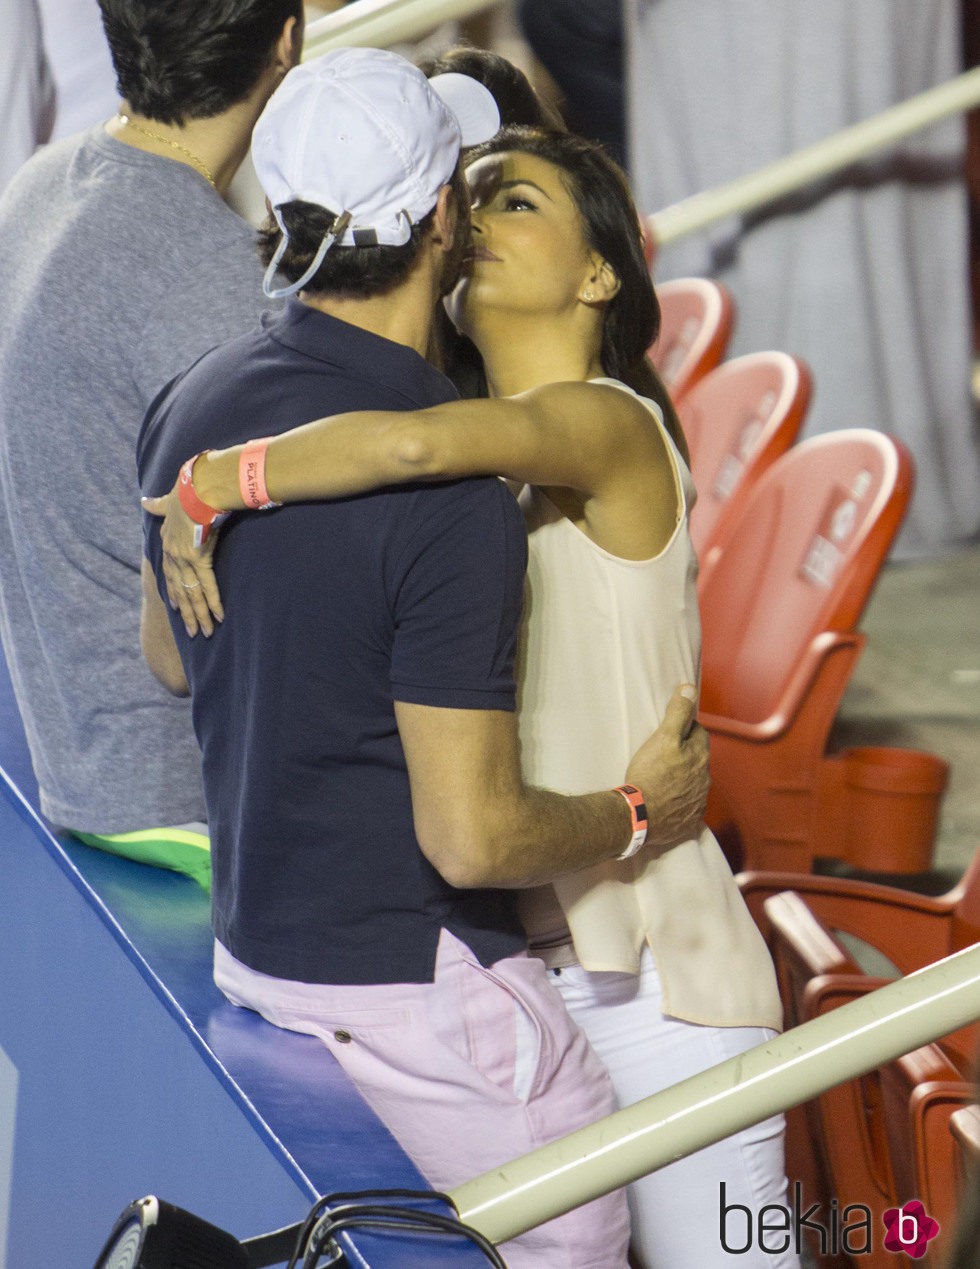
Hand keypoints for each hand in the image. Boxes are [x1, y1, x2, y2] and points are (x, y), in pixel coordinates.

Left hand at [141, 484, 223, 636]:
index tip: (175, 607)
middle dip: (187, 613)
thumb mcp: (168, 500)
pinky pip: (208, 586)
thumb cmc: (186, 491)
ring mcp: (185, 559)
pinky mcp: (200, 559)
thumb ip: (157, 505)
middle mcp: (174, 555)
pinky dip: (213, 603)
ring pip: (193, 593)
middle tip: (192, 632)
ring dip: (199, 615)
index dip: (173, 592)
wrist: (196, 488)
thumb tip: (145, 501)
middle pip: (181, 590)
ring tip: (204, 632)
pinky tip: (219, 617)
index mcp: (168, 543)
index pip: (169, 574)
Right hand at [625, 684, 709, 849]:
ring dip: (683, 776)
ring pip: (694, 781)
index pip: (699, 733)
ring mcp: (698, 801)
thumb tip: (689, 688)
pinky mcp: (689, 820)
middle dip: (686, 752)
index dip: (686, 728)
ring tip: (662, 777)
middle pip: (698, 758)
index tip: (671, 730)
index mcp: (700, 756)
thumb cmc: (650, 774)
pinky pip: (688, 805)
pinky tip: (665, 800)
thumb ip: (678, 713)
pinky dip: (680, 800)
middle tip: (664, 752)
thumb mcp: (662, 738)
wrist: (639, 817)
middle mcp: (705, 779)